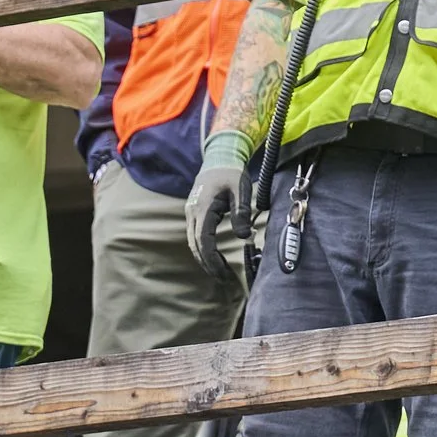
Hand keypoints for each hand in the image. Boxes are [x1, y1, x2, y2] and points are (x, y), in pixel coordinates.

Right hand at [188, 129, 251, 276]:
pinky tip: (216, 257)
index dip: (212, 259)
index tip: (224, 273)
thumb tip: (244, 237)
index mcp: (203, 208)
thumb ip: (241, 212)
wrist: (219, 158)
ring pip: (193, 242)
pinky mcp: (194, 213)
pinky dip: (204, 249)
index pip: (203, 240)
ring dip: (205, 259)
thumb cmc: (232, 173)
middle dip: (208, 264)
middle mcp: (192, 213)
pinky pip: (196, 236)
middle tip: (224, 279)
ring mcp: (191, 213)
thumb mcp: (241, 189)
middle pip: (195, 245)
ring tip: (221, 272)